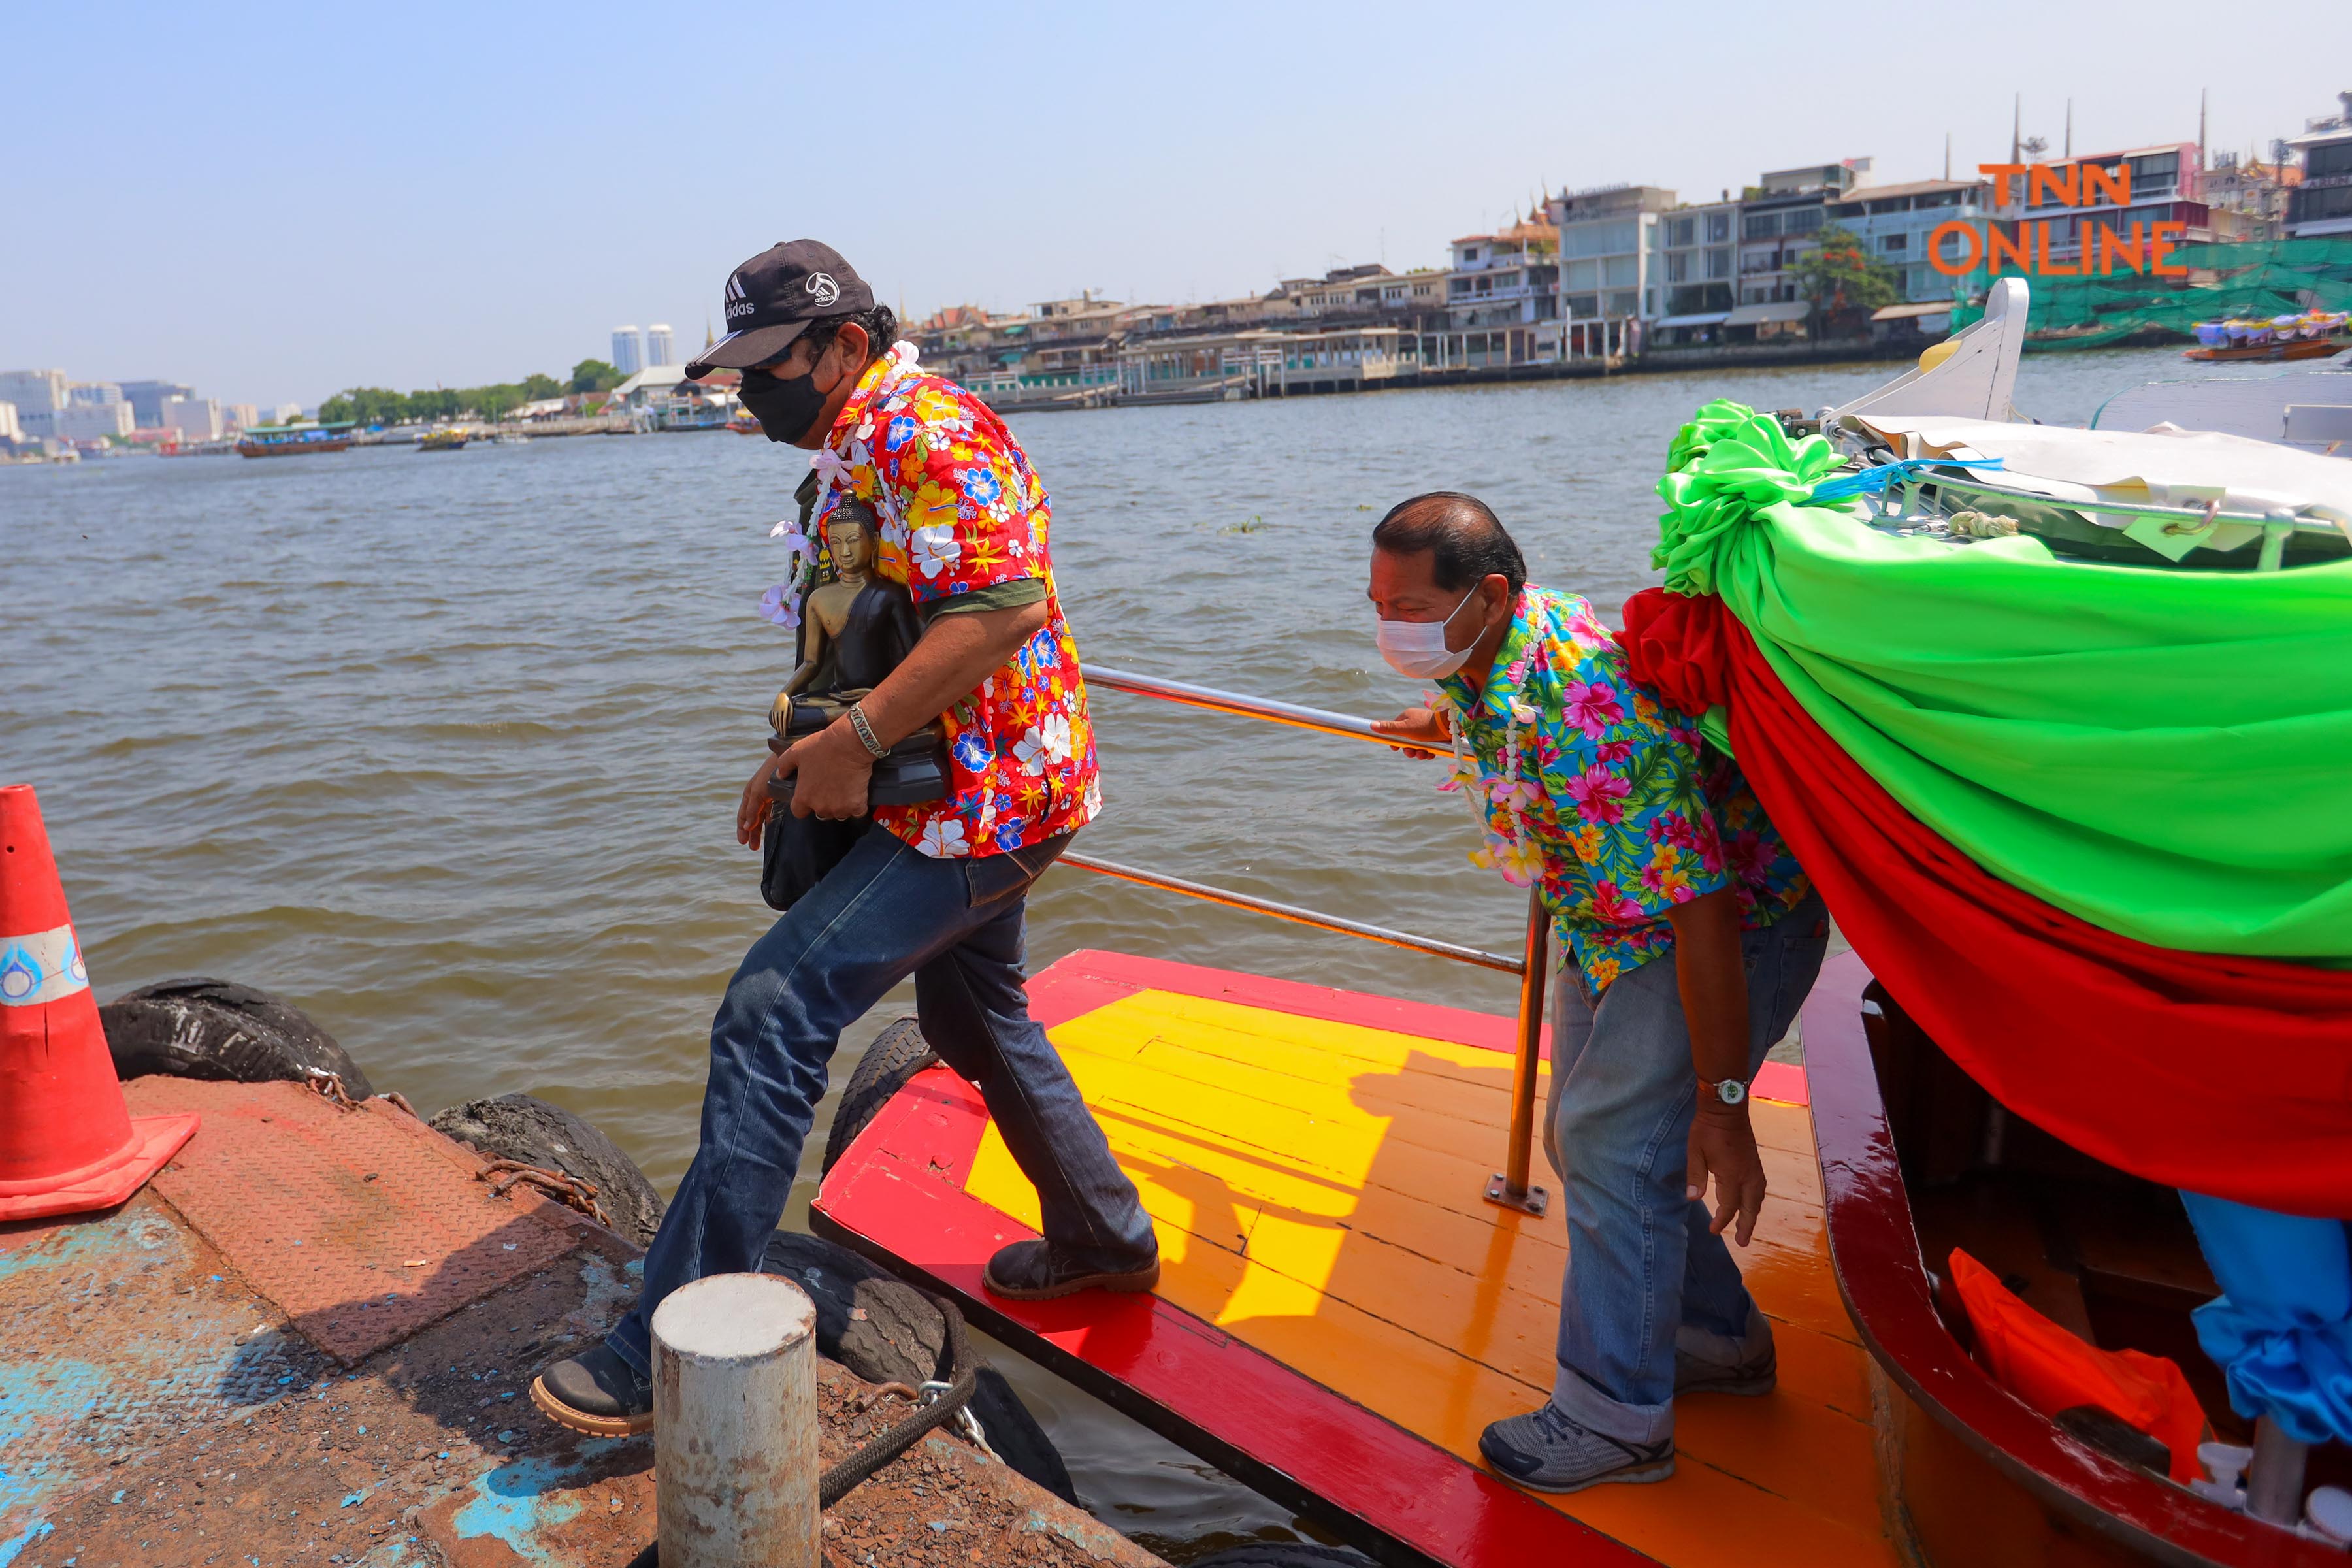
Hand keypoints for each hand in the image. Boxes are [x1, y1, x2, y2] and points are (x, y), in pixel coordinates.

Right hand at [737, 751, 785, 846]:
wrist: (788, 755)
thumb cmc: (771, 773)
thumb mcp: (759, 792)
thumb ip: (753, 809)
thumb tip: (747, 826)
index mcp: (750, 793)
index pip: (743, 815)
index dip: (742, 829)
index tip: (743, 842)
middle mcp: (758, 793)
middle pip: (752, 817)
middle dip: (751, 832)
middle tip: (753, 848)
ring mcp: (768, 793)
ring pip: (762, 814)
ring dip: (760, 827)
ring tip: (760, 842)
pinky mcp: (780, 792)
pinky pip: (772, 809)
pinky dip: (770, 818)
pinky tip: (773, 825)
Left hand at [774, 721, 874, 822]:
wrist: (850, 743)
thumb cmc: (823, 746)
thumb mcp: (796, 751)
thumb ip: (784, 765)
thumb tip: (780, 775)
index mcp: (804, 796)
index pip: (798, 812)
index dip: (803, 804)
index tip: (810, 795)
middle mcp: (820, 806)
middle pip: (820, 813)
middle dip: (824, 803)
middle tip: (829, 786)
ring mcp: (840, 808)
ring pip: (839, 813)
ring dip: (840, 805)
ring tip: (843, 788)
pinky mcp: (856, 806)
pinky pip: (857, 811)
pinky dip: (857, 804)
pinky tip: (857, 791)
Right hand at [1370, 705, 1450, 759]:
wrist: (1450, 727)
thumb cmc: (1425, 726)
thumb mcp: (1404, 728)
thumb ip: (1389, 728)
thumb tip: (1371, 725)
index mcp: (1406, 717)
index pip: (1395, 730)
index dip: (1394, 741)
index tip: (1395, 748)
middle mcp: (1415, 723)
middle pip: (1406, 741)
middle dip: (1409, 750)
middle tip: (1412, 753)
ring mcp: (1425, 730)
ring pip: (1417, 746)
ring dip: (1419, 753)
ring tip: (1424, 754)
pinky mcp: (1435, 737)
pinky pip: (1427, 747)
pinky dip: (1428, 752)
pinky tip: (1431, 754)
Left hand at [1687, 1100, 1766, 1245]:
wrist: (1727, 1108)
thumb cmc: (1707, 1129)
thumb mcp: (1695, 1152)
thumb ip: (1696, 1176)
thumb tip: (1693, 1199)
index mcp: (1732, 1175)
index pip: (1729, 1206)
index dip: (1723, 1220)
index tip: (1714, 1231)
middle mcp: (1748, 1175)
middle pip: (1750, 1207)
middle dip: (1747, 1226)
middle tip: (1743, 1243)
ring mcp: (1754, 1168)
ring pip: (1758, 1198)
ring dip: (1754, 1214)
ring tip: (1748, 1227)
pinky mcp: (1755, 1162)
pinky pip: (1760, 1188)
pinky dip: (1757, 1200)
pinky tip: (1752, 1203)